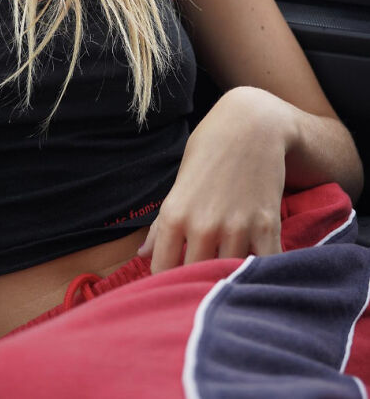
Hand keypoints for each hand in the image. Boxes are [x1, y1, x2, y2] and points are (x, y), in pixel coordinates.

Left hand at [138, 87, 293, 273]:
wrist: (251, 125)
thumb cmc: (210, 151)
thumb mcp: (179, 183)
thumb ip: (161, 225)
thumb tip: (142, 255)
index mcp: (174, 215)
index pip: (163, 271)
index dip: (168, 281)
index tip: (175, 282)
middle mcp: (202, 225)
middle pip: (195, 278)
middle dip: (197, 284)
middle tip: (202, 284)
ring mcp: (236, 227)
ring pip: (229, 275)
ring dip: (229, 278)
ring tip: (228, 277)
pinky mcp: (266, 225)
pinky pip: (264, 266)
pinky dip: (260, 272)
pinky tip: (255, 268)